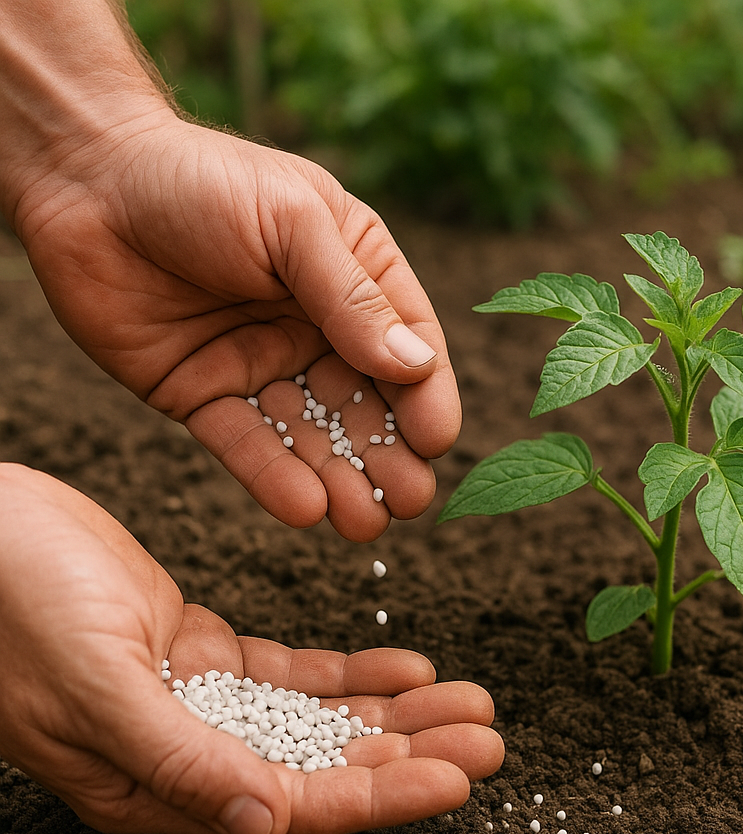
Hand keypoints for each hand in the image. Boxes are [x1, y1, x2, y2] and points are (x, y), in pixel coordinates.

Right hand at [0, 464, 502, 833]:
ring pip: (317, 719)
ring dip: (395, 712)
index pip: (293, 805)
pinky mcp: (200, 650)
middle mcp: (184, 753)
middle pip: (321, 766)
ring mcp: (195, 701)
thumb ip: (177, 756)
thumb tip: (265, 827)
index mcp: (153, 783)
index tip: (459, 778)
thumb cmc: (6, 603)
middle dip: (409, 751)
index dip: (381, 795)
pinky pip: (292, 671)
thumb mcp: (91, 680)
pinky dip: (349, 670)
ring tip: (468, 699)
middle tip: (490, 733)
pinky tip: (405, 664)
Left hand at [12, 112, 459, 541]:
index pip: (407, 344)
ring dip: (339, 480)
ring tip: (365, 524)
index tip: (437, 440)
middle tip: (410, 502)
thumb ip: (352, 297)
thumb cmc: (199, 178)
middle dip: (388, 455)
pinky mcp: (205, 394)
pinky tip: (305, 508)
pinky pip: (245, 442)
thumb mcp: (292, 222)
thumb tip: (416, 366)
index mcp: (354, 275)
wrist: (83, 178)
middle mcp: (316, 327)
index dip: (427, 394)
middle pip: (365, 403)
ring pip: (310, 435)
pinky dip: (273, 477)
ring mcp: (262, 364)